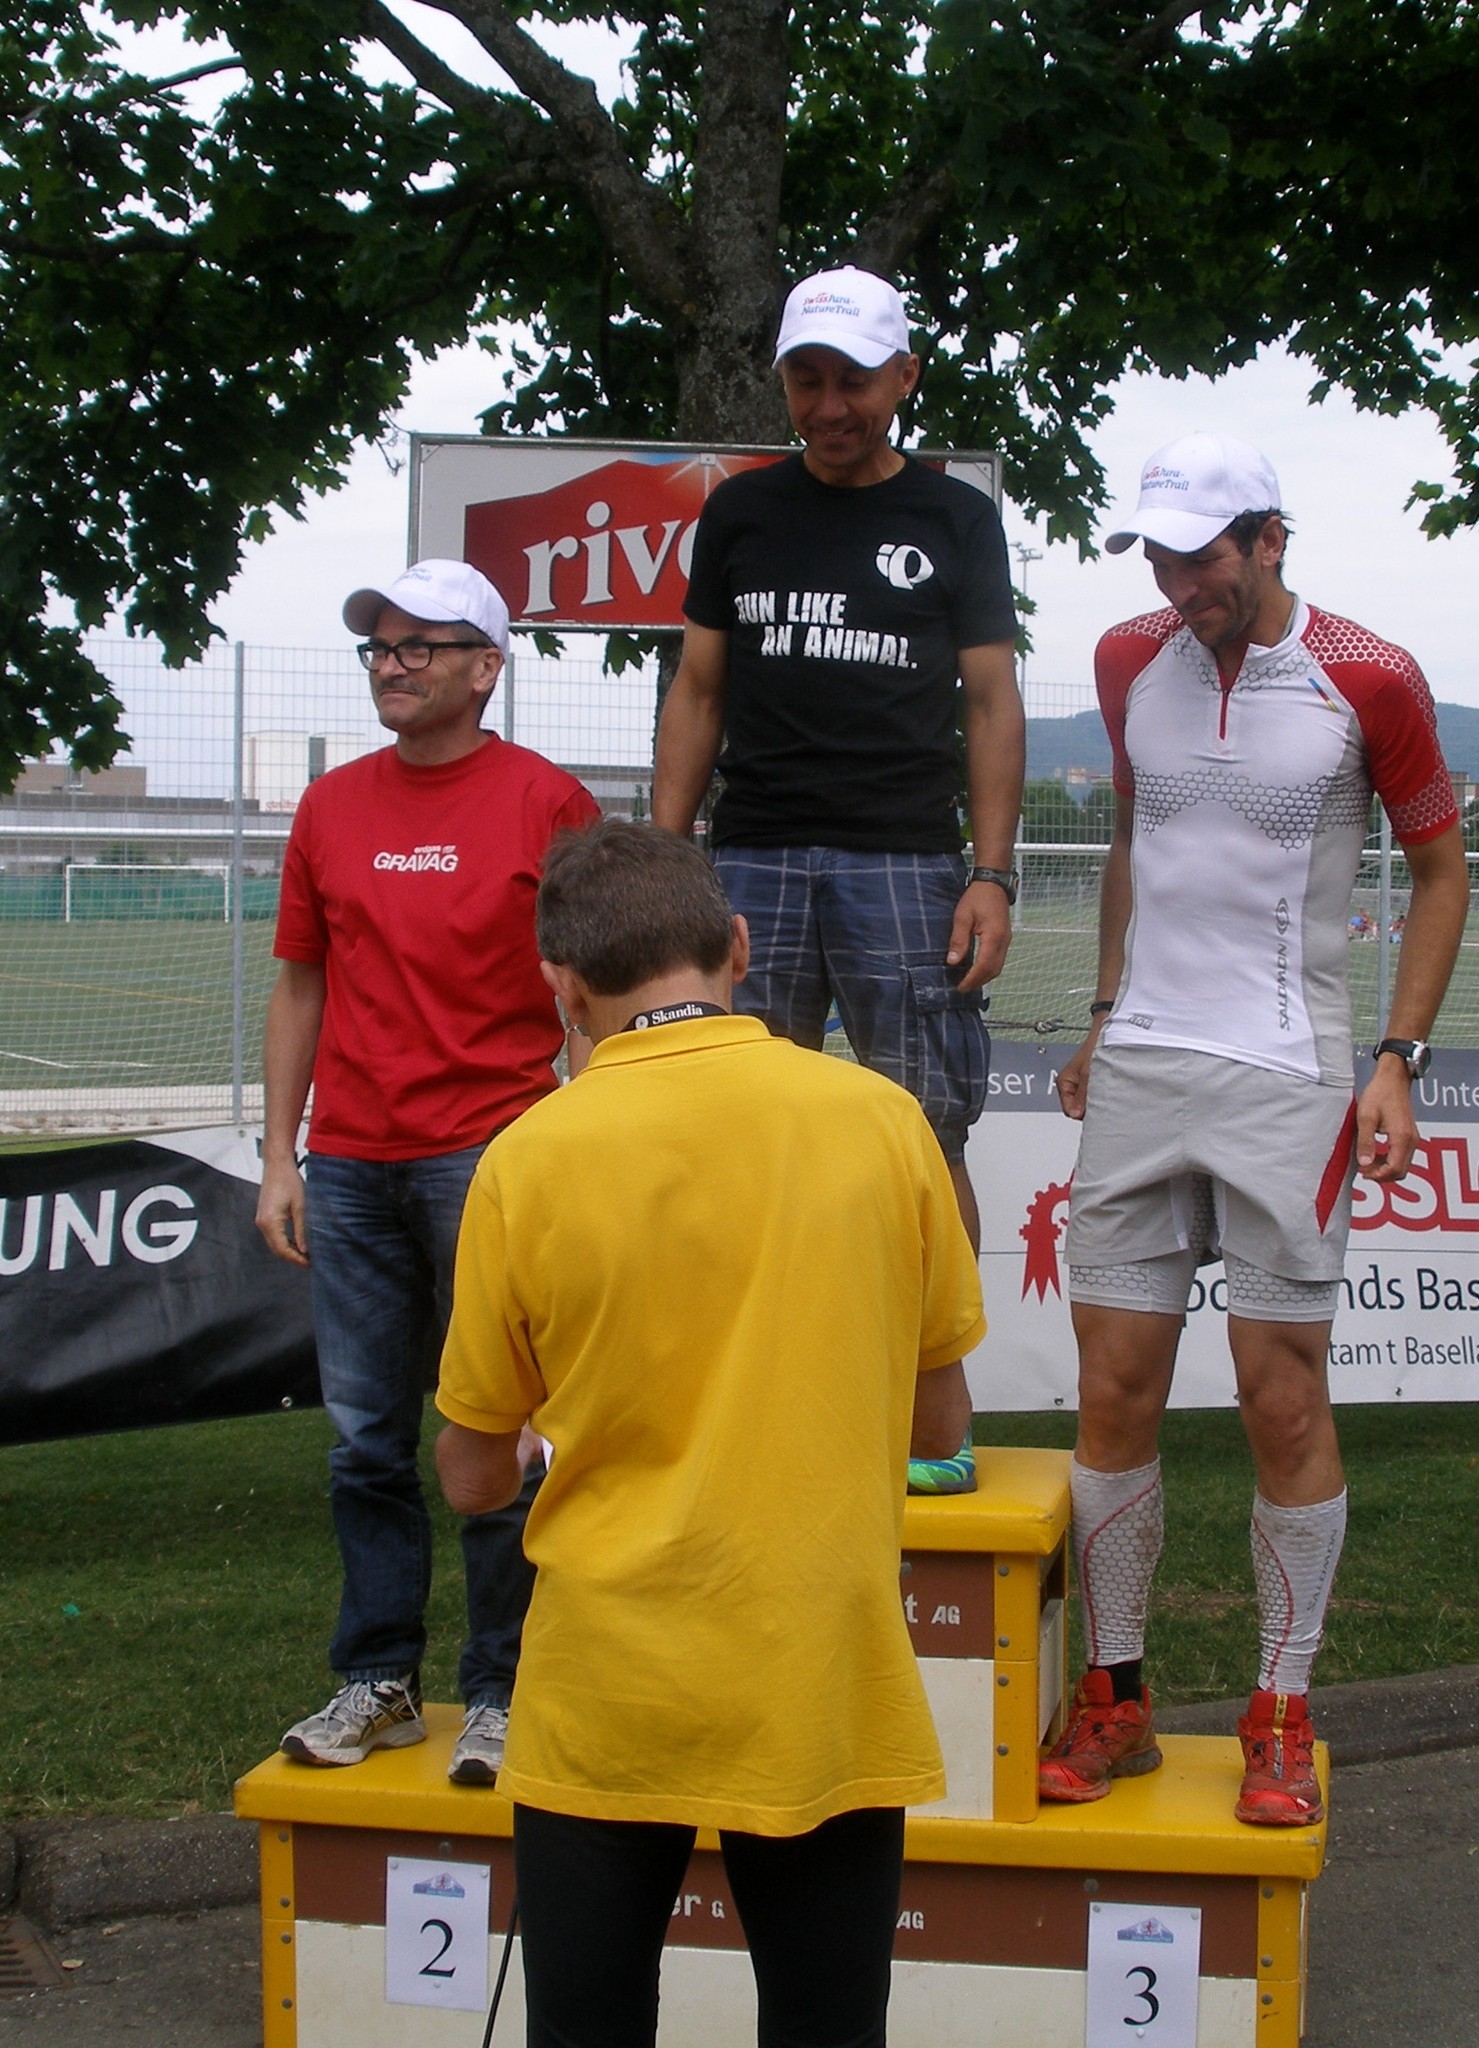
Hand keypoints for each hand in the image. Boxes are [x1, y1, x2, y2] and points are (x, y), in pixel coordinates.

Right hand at [255, 1155, 308, 1264]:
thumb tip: (305, 1249)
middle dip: (292, 1257)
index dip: (296, 1259)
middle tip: (309, 1262)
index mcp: (270, 1222)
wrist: (277, 1165)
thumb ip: (302, 1230)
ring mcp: (261, 1220)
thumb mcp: (301, 1207)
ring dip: (288, 1250)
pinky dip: (284, 1242)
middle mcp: (262, 1223)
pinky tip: (296, 1242)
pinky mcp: (263, 1216)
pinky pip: (273, 1235)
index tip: (309, 1264)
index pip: (282, 1249)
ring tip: (305, 1254)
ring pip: (274, 1244)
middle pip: (276, 1249)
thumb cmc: (288, 1181)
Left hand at [946, 880, 1011, 991]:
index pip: (984, 965)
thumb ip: (959, 940)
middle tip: (962, 988)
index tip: (960, 987)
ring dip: (984, 977)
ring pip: (998, 967)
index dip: (972, 979)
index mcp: (994, 936)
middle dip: (978, 982)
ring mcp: (1006, 940)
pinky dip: (988, 969)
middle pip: (993, 970)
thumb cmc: (977, 898)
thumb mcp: (962, 917)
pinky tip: (976, 969)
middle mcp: (1004, 941)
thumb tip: (953, 962)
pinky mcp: (1005, 939)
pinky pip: (998, 959)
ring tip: (968, 981)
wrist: (993, 884)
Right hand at [1055, 1030, 1100, 1120]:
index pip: (1069, 1110)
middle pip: (1079, 1107)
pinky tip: (1110, 1088)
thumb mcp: (1088, 1074)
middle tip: (1102, 1097)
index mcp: (1064, 1082)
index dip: (1082, 1112)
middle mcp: (1072, 1085)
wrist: (1108, 1034)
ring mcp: (1083, 1085)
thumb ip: (1081, 1096)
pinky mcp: (1094, 1083)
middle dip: (1090, 1105)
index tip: (1094, 1109)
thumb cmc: (1096, 1047)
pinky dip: (1103, 1093)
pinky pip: (1096, 1095)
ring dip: (1098, 1098)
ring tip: (1106, 1089)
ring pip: (1088, 1102)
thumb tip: (1076, 1114)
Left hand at [1355, 1063, 1418, 1180]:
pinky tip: (1375, 1154)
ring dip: (1385, 1169)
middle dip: (1382, 1175)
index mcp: (1402, 1137)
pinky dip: (1390, 1161)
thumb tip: (1364, 1163)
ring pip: (1402, 1166)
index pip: (1394, 1169)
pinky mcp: (1410, 1135)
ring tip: (1367, 1162)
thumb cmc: (1380, 1094)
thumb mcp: (1366, 1117)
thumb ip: (1366, 1142)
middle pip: (1401, 1171)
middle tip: (1363, 1169)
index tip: (1362, 1170)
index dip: (1377, 1175)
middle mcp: (1411, 1140)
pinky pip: (1402, 1157)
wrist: (1393, 1078)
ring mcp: (1413, 1138)